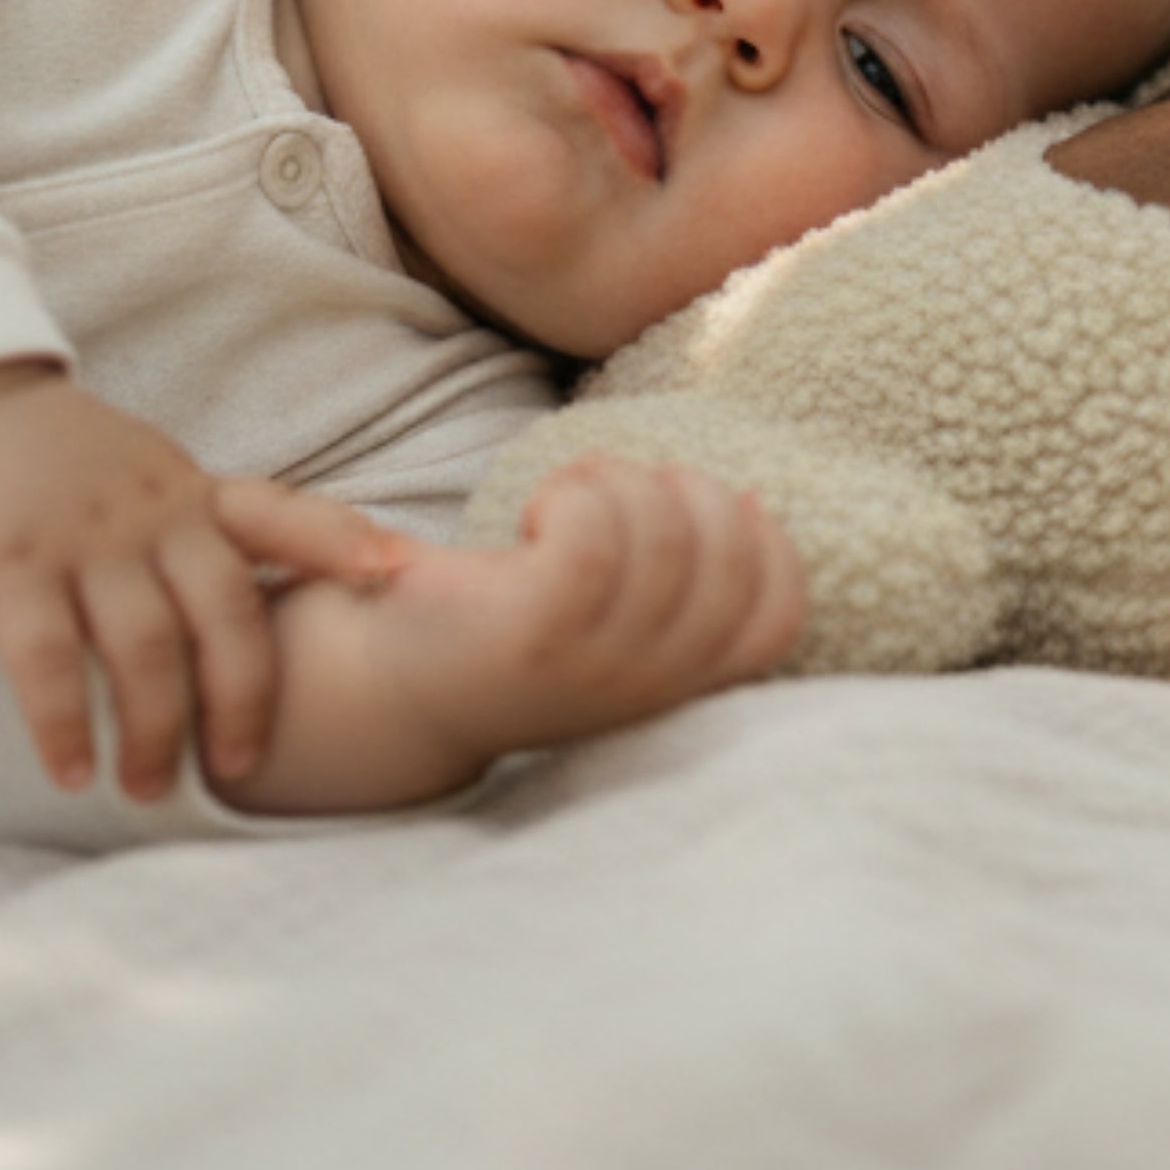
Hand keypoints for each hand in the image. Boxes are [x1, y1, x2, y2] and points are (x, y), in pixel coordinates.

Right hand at [0, 363, 407, 799]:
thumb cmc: (54, 462)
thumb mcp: (146, 475)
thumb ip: (200, 529)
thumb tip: (264, 601)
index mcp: (189, 492)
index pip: (281, 514)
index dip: (341, 543)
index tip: (396, 574)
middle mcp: (151, 514)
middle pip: (227, 612)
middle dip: (243, 698)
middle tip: (240, 768)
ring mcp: (84, 539)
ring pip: (145, 649)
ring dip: (155, 730)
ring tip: (148, 790)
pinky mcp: (10, 567)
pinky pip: (48, 661)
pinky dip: (64, 726)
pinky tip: (71, 773)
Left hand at [363, 458, 807, 772]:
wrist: (391, 687)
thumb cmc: (515, 626)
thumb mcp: (619, 618)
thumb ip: (688, 576)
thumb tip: (751, 497)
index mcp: (678, 681)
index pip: (778, 618)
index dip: (766, 544)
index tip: (706, 504)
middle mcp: (646, 684)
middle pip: (727, 560)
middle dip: (688, 489)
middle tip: (618, 490)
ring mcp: (593, 666)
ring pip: (665, 537)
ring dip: (621, 481)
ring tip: (570, 493)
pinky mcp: (532, 634)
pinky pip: (592, 538)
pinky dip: (576, 493)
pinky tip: (540, 509)